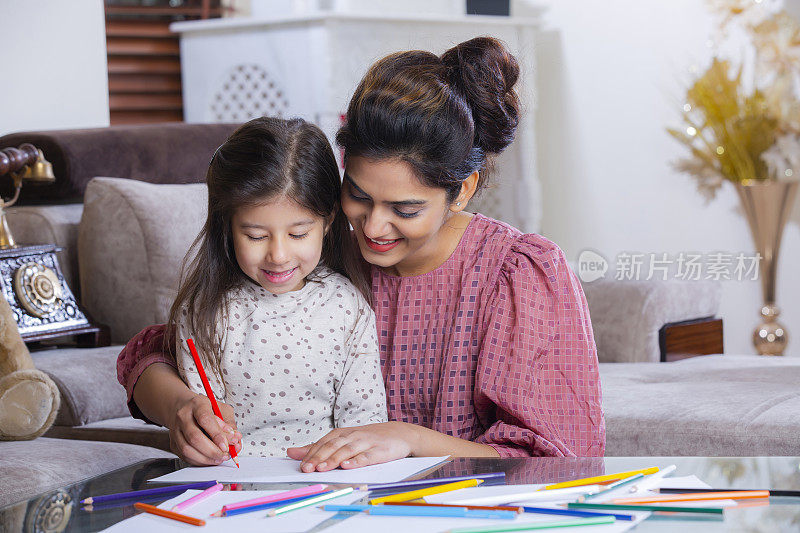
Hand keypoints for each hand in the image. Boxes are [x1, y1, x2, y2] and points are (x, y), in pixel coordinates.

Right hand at [168, 392, 242, 465]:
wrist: (184, 408)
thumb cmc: (206, 408)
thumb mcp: (221, 409)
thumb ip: (229, 423)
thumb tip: (235, 439)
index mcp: (197, 404)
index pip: (205, 419)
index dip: (217, 434)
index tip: (226, 445)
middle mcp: (183, 417)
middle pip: (194, 437)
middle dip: (212, 450)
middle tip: (225, 455)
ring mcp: (175, 431)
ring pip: (187, 449)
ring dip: (206, 458)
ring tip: (220, 458)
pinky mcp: (173, 443)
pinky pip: (185, 456)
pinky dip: (200, 461)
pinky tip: (210, 460)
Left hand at [286, 422, 414, 471]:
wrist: (400, 434)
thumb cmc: (367, 439)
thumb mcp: (343, 440)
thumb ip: (318, 448)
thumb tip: (291, 452)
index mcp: (342, 434)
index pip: (323, 443)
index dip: (311, 454)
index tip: (300, 466)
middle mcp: (352, 436)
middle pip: (333, 446)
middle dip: (319, 458)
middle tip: (307, 469)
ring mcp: (366, 443)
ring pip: (347, 450)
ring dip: (334, 459)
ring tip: (322, 468)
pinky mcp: (380, 451)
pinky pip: (367, 456)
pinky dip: (357, 461)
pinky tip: (348, 466)